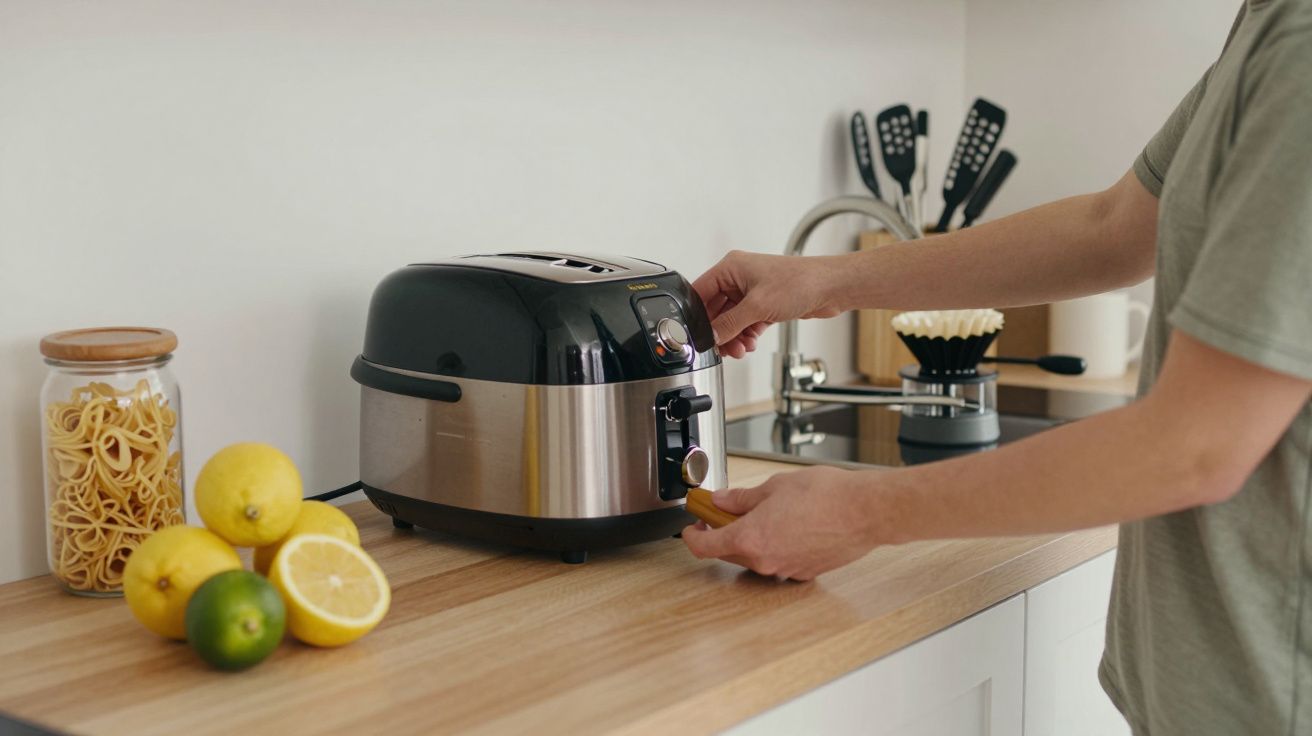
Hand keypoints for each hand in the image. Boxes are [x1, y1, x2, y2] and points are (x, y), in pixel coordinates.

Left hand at [681, 466, 881, 580]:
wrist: (866, 512)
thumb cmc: (826, 496)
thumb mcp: (775, 486)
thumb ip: (742, 498)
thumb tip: (721, 500)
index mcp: (751, 539)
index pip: (705, 548)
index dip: (692, 536)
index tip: (692, 527)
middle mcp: (765, 562)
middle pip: (729, 553)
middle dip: (724, 533)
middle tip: (726, 512)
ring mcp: (786, 570)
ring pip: (756, 557)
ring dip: (753, 539)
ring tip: (767, 514)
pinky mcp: (805, 573)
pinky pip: (780, 561)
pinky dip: (777, 546)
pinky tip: (790, 526)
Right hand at [693, 250, 843, 357]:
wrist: (831, 288)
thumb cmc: (800, 282)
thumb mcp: (758, 306)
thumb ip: (730, 323)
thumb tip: (712, 336)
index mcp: (731, 268)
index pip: (701, 292)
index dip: (697, 315)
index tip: (696, 335)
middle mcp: (739, 278)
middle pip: (716, 310)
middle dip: (720, 331)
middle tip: (722, 349)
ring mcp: (752, 292)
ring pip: (731, 320)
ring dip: (734, 337)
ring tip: (740, 349)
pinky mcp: (764, 304)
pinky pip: (746, 323)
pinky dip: (746, 335)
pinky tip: (750, 344)